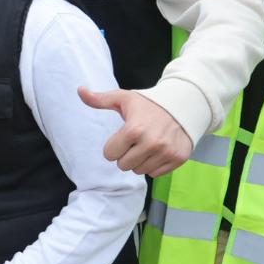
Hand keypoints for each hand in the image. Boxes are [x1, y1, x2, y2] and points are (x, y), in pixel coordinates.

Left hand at [78, 87, 193, 176]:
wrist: (184, 105)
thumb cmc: (149, 103)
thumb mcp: (124, 98)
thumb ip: (100, 99)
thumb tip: (80, 90)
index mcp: (134, 130)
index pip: (109, 154)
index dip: (113, 146)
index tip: (122, 136)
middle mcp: (151, 143)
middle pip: (123, 165)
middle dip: (125, 154)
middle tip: (135, 142)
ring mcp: (166, 152)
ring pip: (139, 171)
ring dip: (139, 161)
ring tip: (146, 145)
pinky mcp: (177, 159)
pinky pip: (155, 174)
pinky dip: (154, 165)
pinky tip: (157, 151)